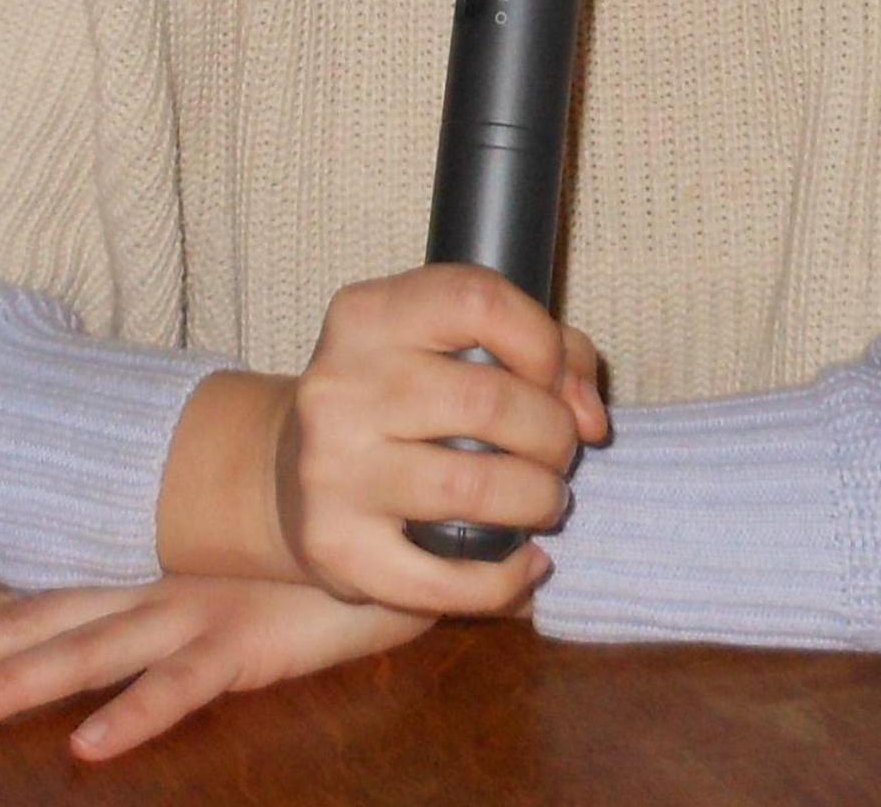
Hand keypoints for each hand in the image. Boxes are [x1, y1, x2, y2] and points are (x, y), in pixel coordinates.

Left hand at [0, 577, 434, 759]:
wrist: (393, 510)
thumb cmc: (305, 542)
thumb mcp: (216, 556)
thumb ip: (159, 573)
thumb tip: (101, 592)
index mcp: (133, 567)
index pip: (22, 594)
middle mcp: (146, 585)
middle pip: (27, 620)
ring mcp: (193, 611)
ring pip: (84, 652)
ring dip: (11, 686)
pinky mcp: (247, 642)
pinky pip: (183, 686)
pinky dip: (135, 715)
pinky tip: (87, 748)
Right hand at [269, 265, 609, 613]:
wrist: (290, 476)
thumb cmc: (400, 402)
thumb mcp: (451, 345)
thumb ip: (546, 353)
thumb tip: (589, 417)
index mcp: (368, 317)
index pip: (478, 301)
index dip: (542, 343)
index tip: (551, 378)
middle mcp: (340, 386)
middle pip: (490, 401)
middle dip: (553, 434)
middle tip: (557, 452)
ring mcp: (332, 470)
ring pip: (475, 485)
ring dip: (538, 499)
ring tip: (543, 501)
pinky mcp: (336, 547)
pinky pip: (444, 578)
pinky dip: (507, 578)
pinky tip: (525, 562)